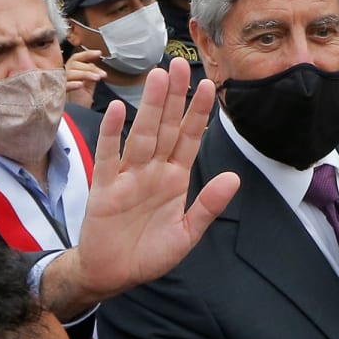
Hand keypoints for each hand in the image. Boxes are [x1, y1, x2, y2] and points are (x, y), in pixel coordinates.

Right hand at [38, 59, 239, 316]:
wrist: (112, 275)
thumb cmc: (149, 253)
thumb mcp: (186, 234)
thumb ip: (208, 206)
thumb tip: (234, 178)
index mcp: (174, 179)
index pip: (190, 139)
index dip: (199, 113)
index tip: (209, 86)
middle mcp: (152, 171)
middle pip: (166, 127)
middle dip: (175, 97)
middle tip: (182, 64)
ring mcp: (127, 177)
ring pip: (141, 135)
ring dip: (150, 107)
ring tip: (158, 77)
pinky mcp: (104, 190)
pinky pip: (109, 158)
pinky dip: (113, 135)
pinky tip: (119, 110)